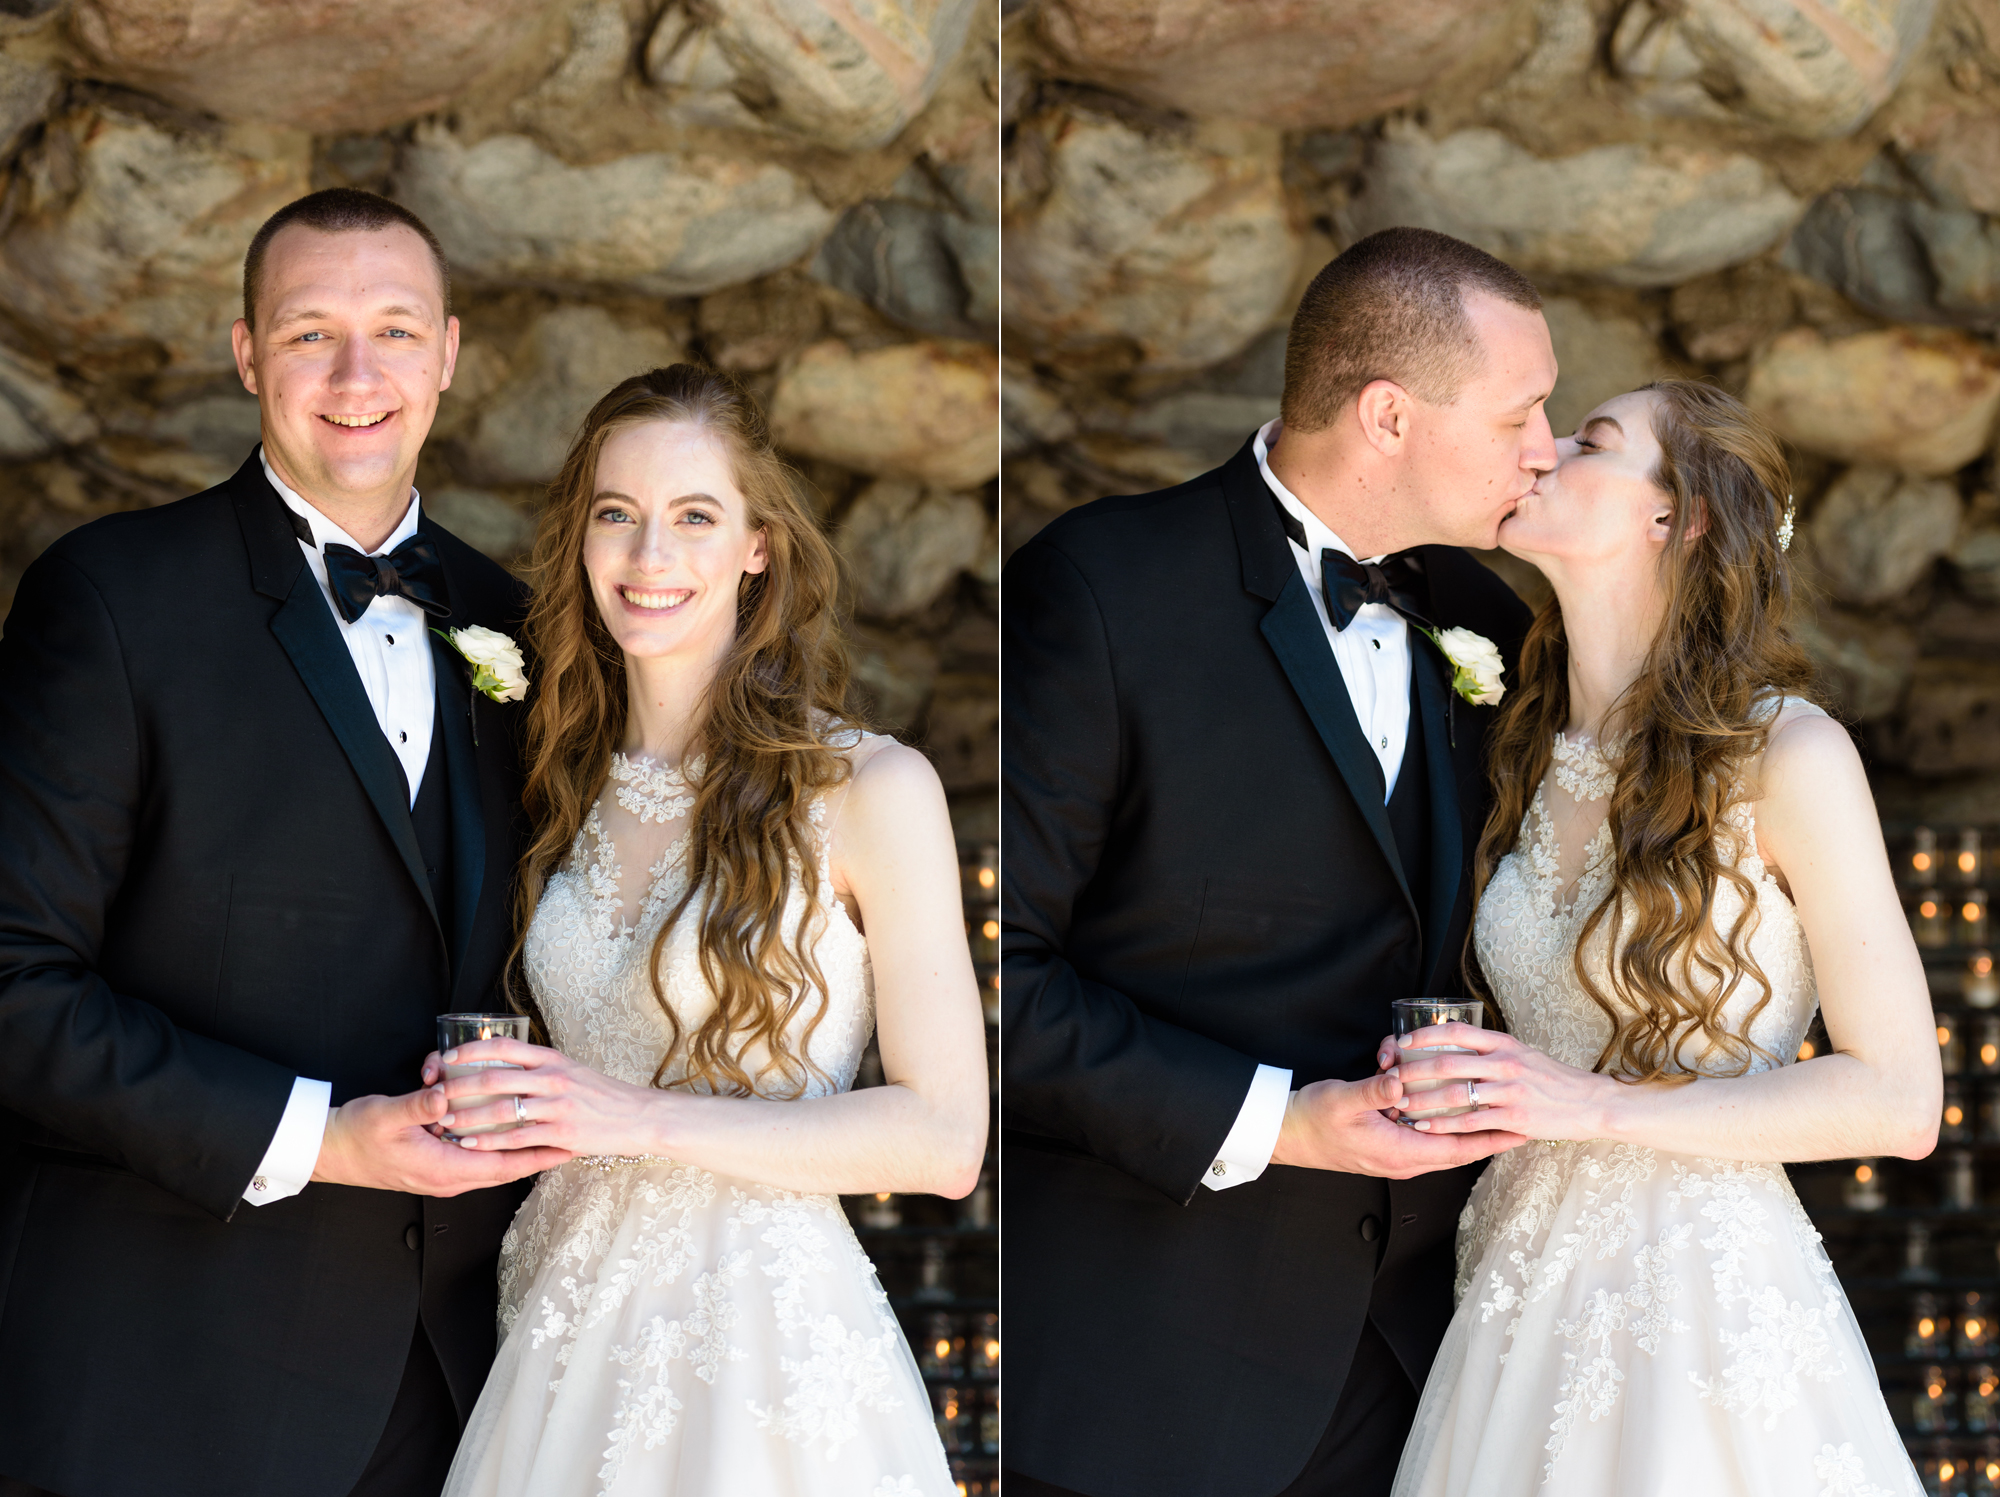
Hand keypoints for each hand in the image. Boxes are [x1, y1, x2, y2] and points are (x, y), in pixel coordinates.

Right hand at [310, 1087, 570, 1194]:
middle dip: (535, 1152)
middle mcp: (447, 1175)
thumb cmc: (357, 1135)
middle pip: (504, 1165)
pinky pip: (472, 1151)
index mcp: (442, 1169)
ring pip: (490, 1158)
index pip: (501, 1167)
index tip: (565, 1149)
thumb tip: (445, 1096)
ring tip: (546, 1131)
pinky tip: (501, 1120)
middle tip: (569, 1139)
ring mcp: (442, 1169)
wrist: (330, 1150)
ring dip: (513, 1143)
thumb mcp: (387, 1115)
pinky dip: (489, 1137)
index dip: (535, 1158)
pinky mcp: (435, 1159)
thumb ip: (419, 1106)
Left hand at [424, 1036, 670, 1155]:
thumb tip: (506, 1065)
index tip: (449, 1057)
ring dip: (467, 1118)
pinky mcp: (560, 1133)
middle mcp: (552, 1079)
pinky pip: (515, 1138)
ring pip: (500, 1111)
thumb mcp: (572, 1070)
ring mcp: (556, 1106)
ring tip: (445, 1124)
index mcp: (552, 1060)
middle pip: (494, 1079)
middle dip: (459, 1088)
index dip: (472, 1051)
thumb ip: (541, 1068)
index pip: (505, 1048)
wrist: (638, 1116)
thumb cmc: (603, 1095)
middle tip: (437, 1095)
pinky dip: (487, 1142)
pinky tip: (470, 1145)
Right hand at [1271, 1052, 1525, 1178]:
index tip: (1519, 1132)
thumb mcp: (1343, 1101)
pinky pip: (1417, 1123)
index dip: (1490, 1142)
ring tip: (1476, 1091)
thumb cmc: (1312, 1122)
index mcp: (1399, 1153)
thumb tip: (1402, 1080)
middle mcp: (1402, 1156)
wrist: (1286, 1134)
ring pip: (1437, 1131)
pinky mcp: (1385, 1137)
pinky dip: (1427, 1103)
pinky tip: (1421, 1080)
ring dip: (1452, 1109)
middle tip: (1516, 1115)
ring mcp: (1394, 1148)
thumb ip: (1374, 1090)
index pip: (1457, 1151)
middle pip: (1456, 1144)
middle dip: (1485, 1128)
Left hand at [1386, 1022, 1615, 1141]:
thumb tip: (1458, 1043)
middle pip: (1447, 1063)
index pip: (1457, 1032)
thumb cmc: (1552, 1079)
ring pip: (1453, 1094)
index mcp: (1504, 1044)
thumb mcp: (1523, 1053)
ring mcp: (1509, 1091)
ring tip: (1401, 1105)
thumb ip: (1492, 1050)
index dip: (1426, 1035)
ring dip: (1422, 1101)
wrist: (1589, 1103)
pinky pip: (1468, 1121)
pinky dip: (1442, 1125)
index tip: (1404, 1041)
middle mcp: (1504, 1063)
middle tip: (1392, 1078)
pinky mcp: (1513, 1117)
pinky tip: (1425, 1127)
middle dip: (1414, 1072)